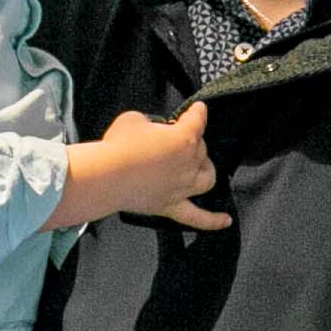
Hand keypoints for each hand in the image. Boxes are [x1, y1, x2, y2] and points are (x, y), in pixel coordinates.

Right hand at [63, 103, 227, 232]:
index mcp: (184, 139)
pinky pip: (197, 217)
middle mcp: (189, 164)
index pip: (197, 121)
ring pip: (207, 179)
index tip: (197, 109)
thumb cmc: (117, 147)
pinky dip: (213, 220)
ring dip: (205, 170)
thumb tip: (149, 132)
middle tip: (174, 138)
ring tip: (200, 167)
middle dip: (190, 141)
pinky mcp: (170, 206)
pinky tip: (224, 221)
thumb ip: (149, 123)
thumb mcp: (134, 119)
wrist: (105, 176)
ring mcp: (182, 188)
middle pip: (201, 150)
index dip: (197, 112)